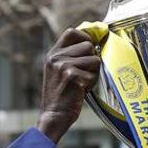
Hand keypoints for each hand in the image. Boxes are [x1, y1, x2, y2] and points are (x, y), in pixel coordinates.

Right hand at [37, 28, 100, 143]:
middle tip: (81, 75)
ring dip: (92, 73)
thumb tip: (93, 43)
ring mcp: (63, 66)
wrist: (54, 116)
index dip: (85, 37)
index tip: (90, 49)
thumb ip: (71, 56)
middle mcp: (56, 57)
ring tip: (81, 84)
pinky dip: (91, 84)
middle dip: (91, 60)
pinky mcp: (72, 76)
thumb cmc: (62, 96)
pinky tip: (80, 91)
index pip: (72, 32)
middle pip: (88, 45)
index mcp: (53, 54)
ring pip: (94, 60)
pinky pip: (94, 74)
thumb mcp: (59, 71)